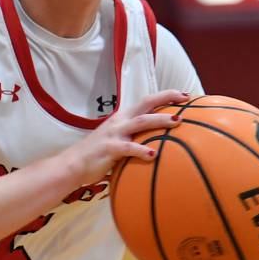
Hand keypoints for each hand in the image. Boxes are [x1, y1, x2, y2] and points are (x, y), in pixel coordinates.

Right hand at [60, 89, 188, 186]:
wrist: (73, 163)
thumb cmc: (98, 154)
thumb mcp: (118, 140)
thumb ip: (134, 138)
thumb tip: (159, 144)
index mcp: (123, 117)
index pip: (146, 101)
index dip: (165, 96)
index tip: (184, 95)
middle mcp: (120, 121)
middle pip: (146, 104)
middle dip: (166, 99)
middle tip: (185, 99)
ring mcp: (114, 133)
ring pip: (141, 122)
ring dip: (160, 120)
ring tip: (176, 121)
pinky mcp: (109, 148)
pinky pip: (128, 148)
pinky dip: (141, 150)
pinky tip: (153, 155)